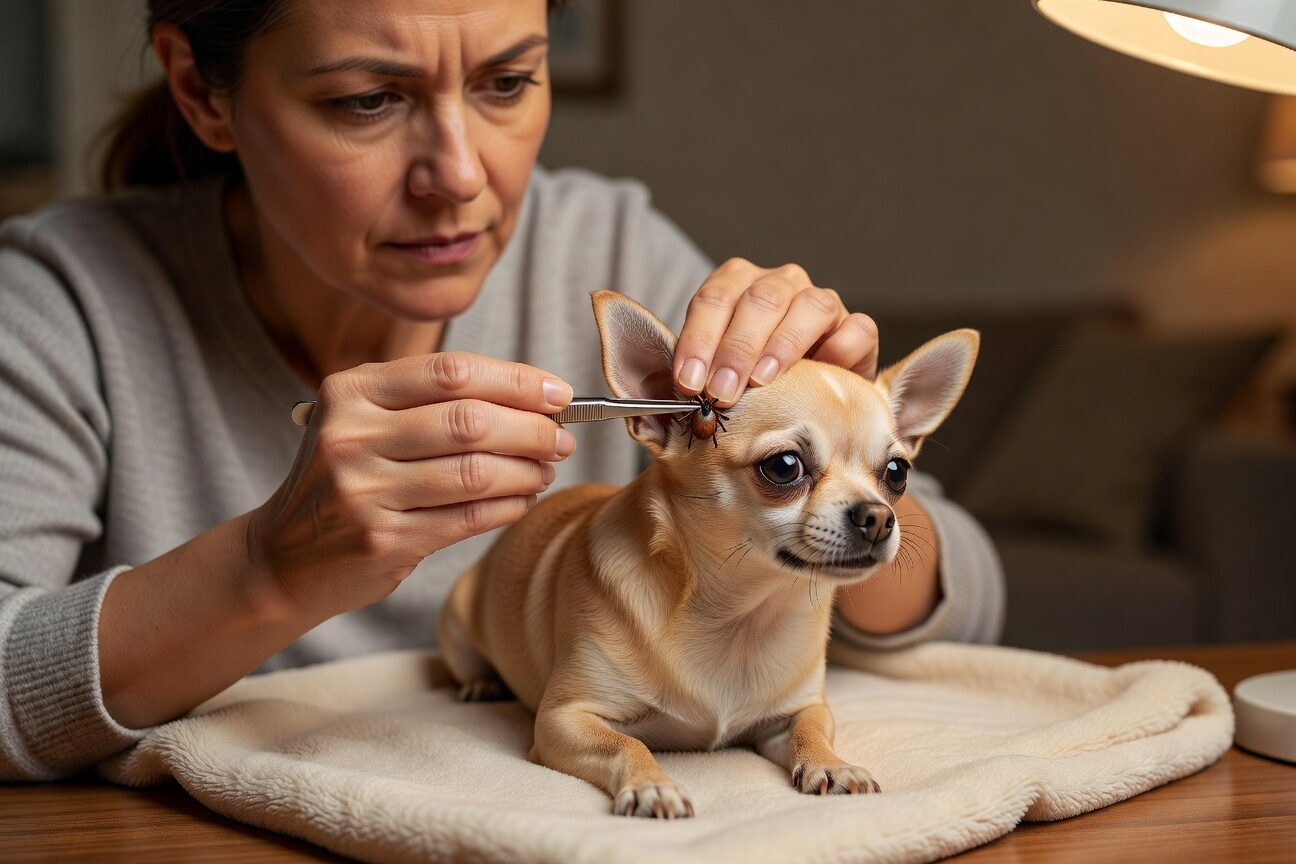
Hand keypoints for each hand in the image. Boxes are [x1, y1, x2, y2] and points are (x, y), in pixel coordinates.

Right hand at [246, 352, 574, 619]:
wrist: (282, 556)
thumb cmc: (345, 479)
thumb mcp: (366, 421)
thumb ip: (434, 402)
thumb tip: (535, 398)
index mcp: (351, 392)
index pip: (452, 372)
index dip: (516, 380)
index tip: (558, 393)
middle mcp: (351, 436)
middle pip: (470, 421)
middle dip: (532, 428)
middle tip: (563, 438)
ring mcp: (363, 491)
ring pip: (475, 472)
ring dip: (527, 471)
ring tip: (546, 469)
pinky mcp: (382, 540)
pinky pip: (468, 517)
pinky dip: (508, 506)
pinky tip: (523, 499)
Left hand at [673, 258, 879, 408]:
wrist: (801, 399)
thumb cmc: (746, 383)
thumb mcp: (710, 371)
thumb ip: (686, 370)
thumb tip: (655, 382)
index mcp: (737, 284)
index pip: (714, 299)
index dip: (699, 339)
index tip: (689, 381)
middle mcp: (780, 284)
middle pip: (759, 301)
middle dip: (736, 349)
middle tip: (722, 390)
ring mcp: (821, 302)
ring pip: (809, 306)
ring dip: (782, 345)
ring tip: (763, 380)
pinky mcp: (856, 327)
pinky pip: (856, 328)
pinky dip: (839, 350)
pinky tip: (821, 374)